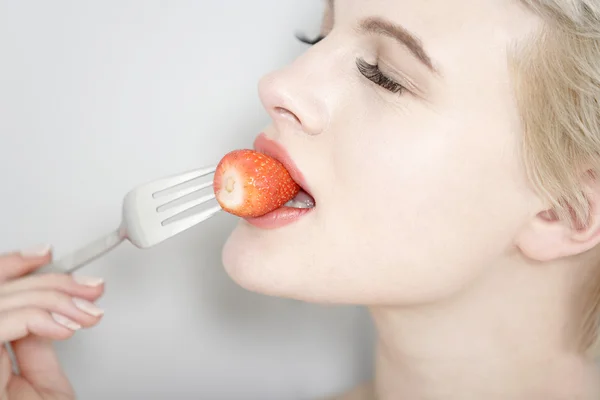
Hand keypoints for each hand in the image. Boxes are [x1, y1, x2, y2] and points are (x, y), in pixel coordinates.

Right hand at [0, 246, 104, 398]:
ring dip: (52, 298)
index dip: (11, 267)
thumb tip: (46, 313)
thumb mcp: (41, 386)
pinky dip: (34, 318)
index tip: (45, 255)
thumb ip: (35, 346)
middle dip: (51, 283)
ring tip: (87, 310)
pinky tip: (64, 325)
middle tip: (90, 288)